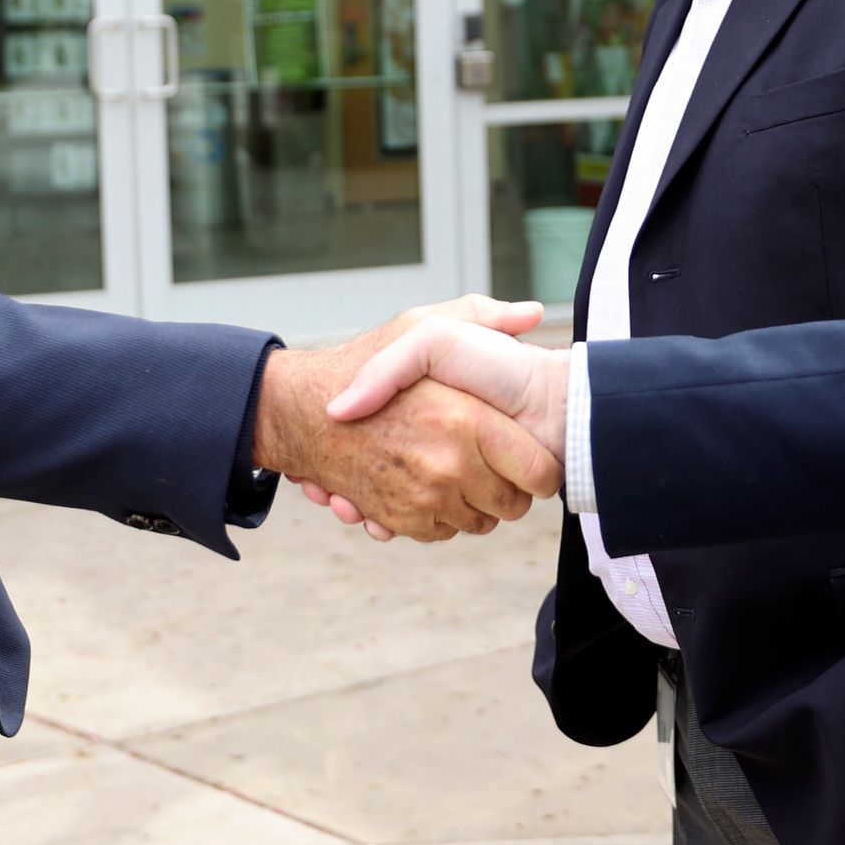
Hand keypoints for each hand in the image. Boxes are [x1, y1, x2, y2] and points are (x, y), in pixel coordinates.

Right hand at [308, 317, 572, 541]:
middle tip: (497, 464)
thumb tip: (533, 313)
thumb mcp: (427, 326)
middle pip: (512, 504)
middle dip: (511, 489)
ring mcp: (422, 498)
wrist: (301, 409)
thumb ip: (485, 316)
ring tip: (460, 470)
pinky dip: (440, 516)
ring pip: (479, 522)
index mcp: (466, 421)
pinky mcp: (400, 520)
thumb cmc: (366, 358)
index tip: (535, 457)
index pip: (538, 473)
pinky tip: (428, 484)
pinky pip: (441, 532)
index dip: (543, 468)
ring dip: (476, 504)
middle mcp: (447, 465)